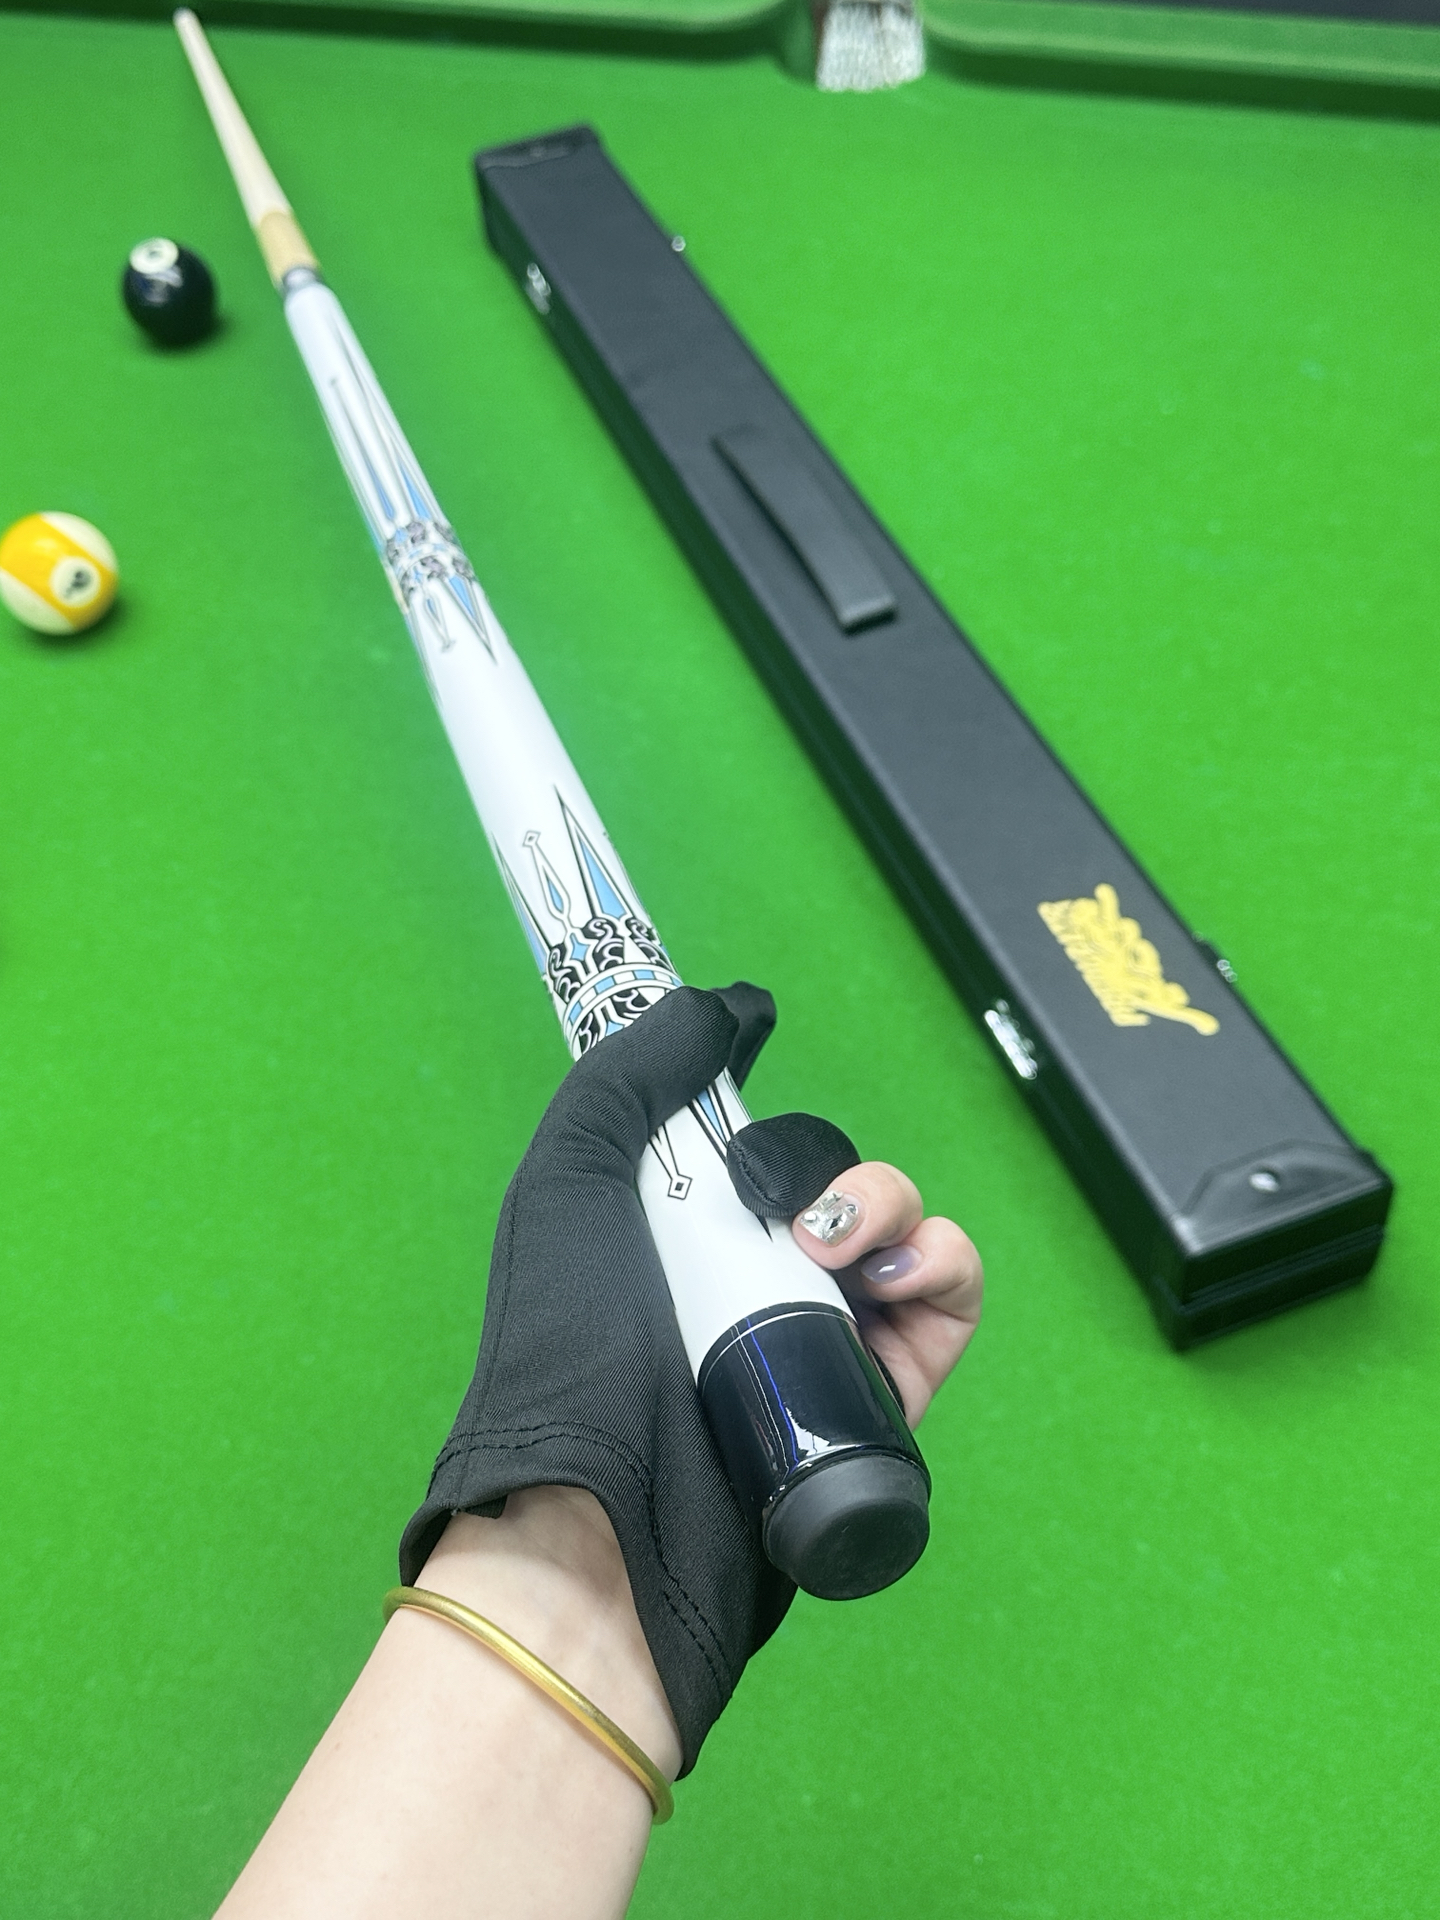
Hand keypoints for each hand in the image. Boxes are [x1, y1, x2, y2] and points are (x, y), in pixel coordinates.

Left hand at [399, 985, 981, 1776]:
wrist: (616, 1507)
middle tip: (778, 1206)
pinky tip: (893, 1274)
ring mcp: (825, 1331)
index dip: (760, 1119)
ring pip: (899, 1222)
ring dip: (886, 1202)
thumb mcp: (571, 1181)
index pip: (751, 1144)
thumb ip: (632, 1076)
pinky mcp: (887, 1387)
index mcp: (679, 1230)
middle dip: (822, 1161)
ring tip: (839, 1248)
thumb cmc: (574, 1342)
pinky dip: (941, 1262)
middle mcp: (755, 1275)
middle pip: (832, 1173)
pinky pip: (946, 1293)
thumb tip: (722, 1004)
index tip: (744, 1099)